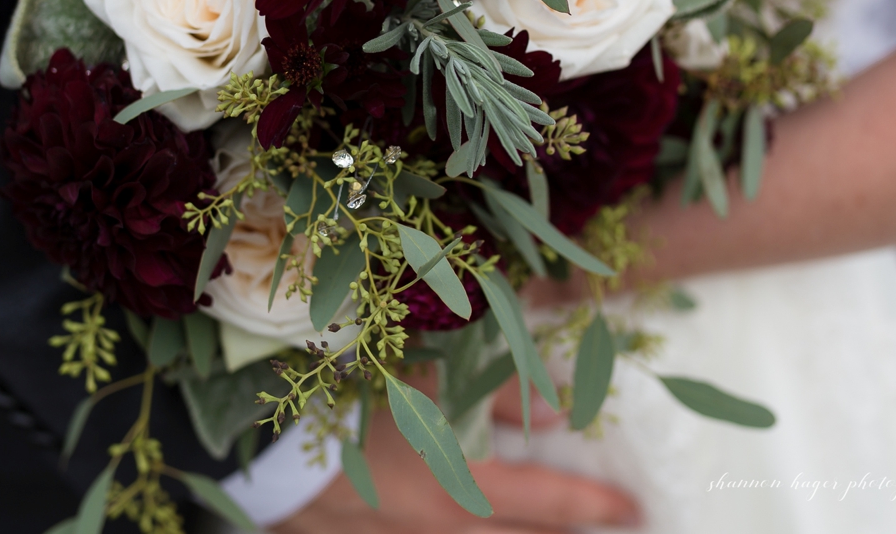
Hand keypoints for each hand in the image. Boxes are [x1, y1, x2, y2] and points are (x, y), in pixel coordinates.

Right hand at [271, 376, 639, 533]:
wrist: (260, 440)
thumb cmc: (353, 393)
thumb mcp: (435, 378)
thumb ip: (503, 393)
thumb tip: (564, 409)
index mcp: (467, 485)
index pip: (554, 503)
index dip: (599, 505)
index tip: (635, 509)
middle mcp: (444, 525)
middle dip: (565, 532)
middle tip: (601, 523)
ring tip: (545, 529)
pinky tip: (465, 525)